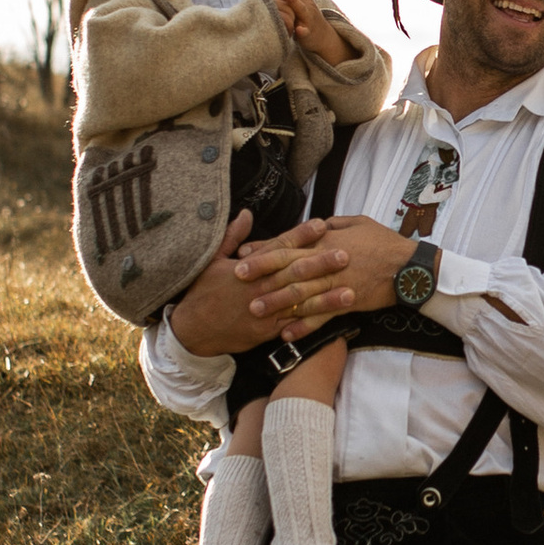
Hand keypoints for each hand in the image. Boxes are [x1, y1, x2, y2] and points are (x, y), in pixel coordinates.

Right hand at [164, 209, 344, 356]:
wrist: (192, 330)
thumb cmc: (202, 293)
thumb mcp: (211, 260)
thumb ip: (232, 237)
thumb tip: (247, 214)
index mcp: (247, 267)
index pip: (279, 247)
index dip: (301, 236)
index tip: (322, 225)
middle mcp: (258, 287)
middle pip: (294, 272)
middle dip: (321, 263)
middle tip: (346, 254)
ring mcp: (264, 310)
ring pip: (299, 302)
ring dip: (326, 296)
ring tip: (351, 290)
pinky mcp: (266, 331)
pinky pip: (293, 325)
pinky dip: (313, 321)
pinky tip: (331, 319)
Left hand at [229, 210, 421, 332]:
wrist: (410, 268)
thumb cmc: (384, 242)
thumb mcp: (356, 222)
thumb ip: (330, 225)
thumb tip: (312, 226)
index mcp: (326, 240)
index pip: (289, 244)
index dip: (265, 250)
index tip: (243, 254)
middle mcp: (327, 263)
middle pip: (288, 268)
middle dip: (261, 275)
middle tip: (237, 281)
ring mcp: (336, 285)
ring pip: (301, 294)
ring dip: (276, 303)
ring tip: (255, 311)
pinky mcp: (346, 304)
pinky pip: (321, 317)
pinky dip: (304, 326)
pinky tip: (287, 334)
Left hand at [267, 0, 350, 69]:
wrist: (322, 37)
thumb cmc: (307, 17)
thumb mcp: (304, 1)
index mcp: (304, 0)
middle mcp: (307, 8)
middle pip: (299, 1)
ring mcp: (307, 21)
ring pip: (302, 14)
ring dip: (295, 7)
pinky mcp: (307, 34)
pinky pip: (304, 32)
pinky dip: (301, 31)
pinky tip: (298, 30)